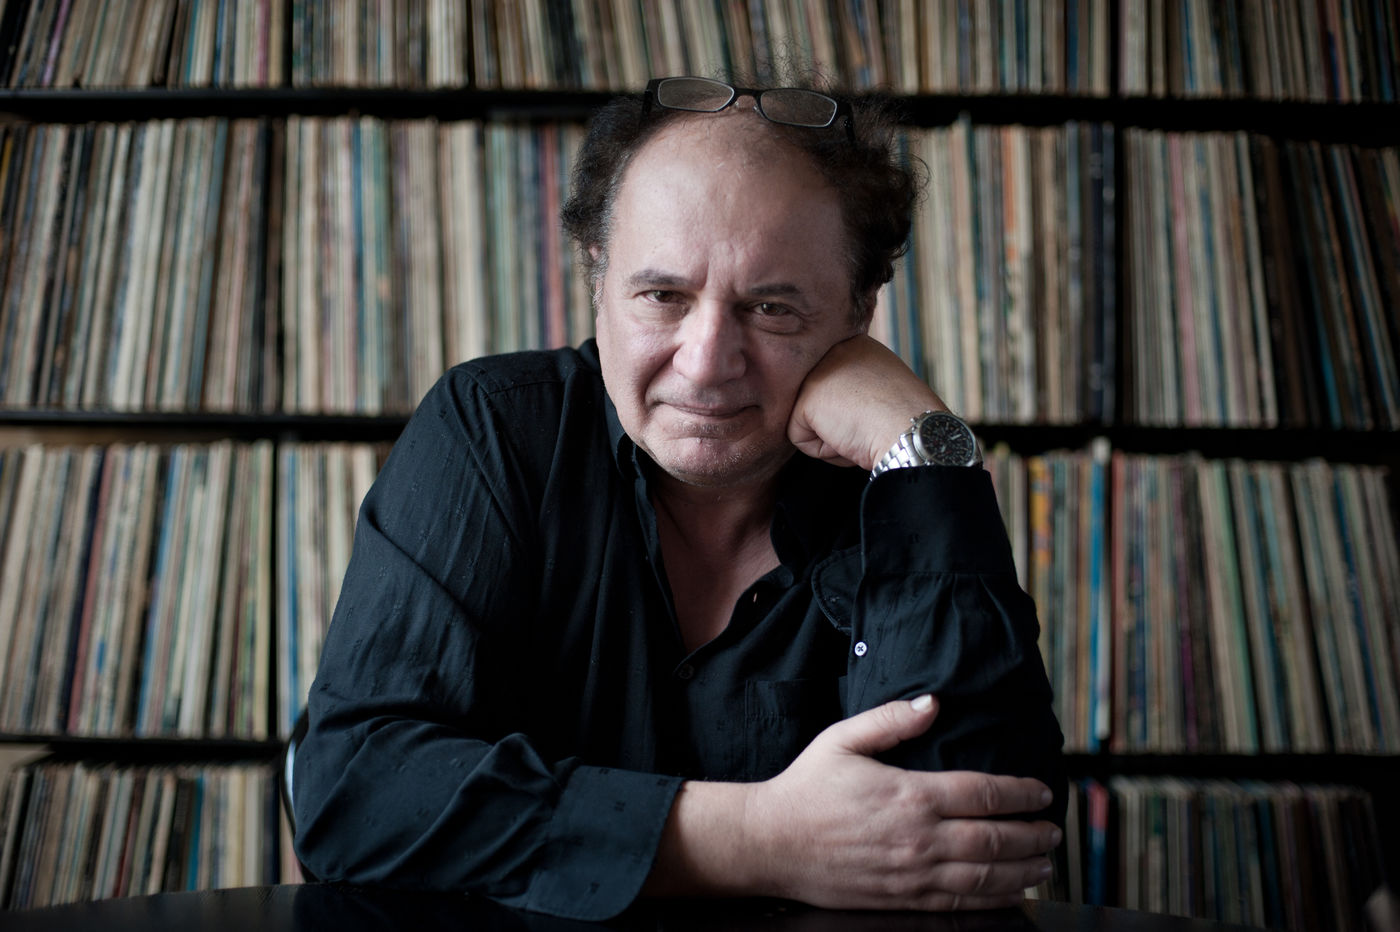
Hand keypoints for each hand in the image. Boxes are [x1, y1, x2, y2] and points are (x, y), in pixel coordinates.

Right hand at [646, 697, 1061, 910]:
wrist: (770, 843)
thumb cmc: (805, 787)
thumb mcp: (842, 738)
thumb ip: (890, 719)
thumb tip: (933, 703)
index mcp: (909, 793)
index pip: (982, 792)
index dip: (1020, 794)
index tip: (1041, 792)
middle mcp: (918, 837)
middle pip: (994, 839)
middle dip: (1032, 835)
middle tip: (1052, 830)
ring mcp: (912, 873)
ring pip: (985, 876)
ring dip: (1022, 870)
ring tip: (1044, 863)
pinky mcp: (902, 899)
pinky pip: (959, 903)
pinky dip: (993, 899)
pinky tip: (1011, 893)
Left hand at [788, 335, 947, 471]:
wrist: (912, 430)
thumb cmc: (908, 419)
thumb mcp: (885, 388)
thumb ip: (858, 386)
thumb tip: (838, 407)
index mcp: (857, 345)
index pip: (835, 389)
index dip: (856, 412)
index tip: (880, 412)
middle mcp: (834, 350)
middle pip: (820, 404)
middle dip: (842, 423)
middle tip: (871, 422)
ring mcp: (817, 372)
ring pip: (810, 422)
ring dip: (834, 438)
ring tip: (862, 429)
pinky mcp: (806, 398)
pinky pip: (801, 439)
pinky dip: (825, 451)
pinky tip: (850, 437)